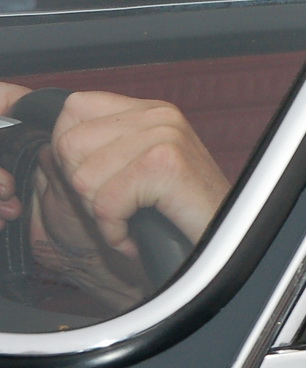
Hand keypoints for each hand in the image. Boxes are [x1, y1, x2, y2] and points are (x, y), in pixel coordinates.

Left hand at [0, 85, 228, 310]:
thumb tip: (44, 146)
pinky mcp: (164, 163)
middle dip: (81, 190)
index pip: (70, 105)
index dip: (42, 124)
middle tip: (120, 209)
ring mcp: (163, 135)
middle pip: (67, 143)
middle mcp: (156, 116)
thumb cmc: (178, 228)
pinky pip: (104, 200)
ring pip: (81, 174)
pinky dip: (116, 230)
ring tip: (134, 221)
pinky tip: (140, 233)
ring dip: (100, 214)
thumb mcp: (126, 184)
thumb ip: (89, 157)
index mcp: (146, 114)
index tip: (11, 110)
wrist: (222, 262)